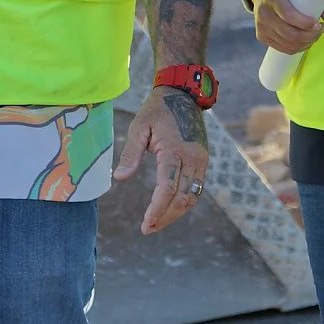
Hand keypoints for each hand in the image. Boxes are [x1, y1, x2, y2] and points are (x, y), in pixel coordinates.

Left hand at [113, 86, 209, 234]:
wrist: (183, 94)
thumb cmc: (156, 111)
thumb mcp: (138, 128)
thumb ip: (131, 154)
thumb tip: (120, 178)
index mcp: (175, 150)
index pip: (167, 188)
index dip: (156, 209)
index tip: (144, 224)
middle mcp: (193, 158)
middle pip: (182, 198)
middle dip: (165, 217)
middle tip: (147, 229)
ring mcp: (201, 160)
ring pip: (192, 196)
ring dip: (176, 213)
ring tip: (157, 223)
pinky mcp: (203, 160)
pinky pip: (197, 188)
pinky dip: (184, 202)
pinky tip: (170, 209)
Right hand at [249, 0, 323, 53]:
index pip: (288, 15)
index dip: (305, 23)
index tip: (319, 23)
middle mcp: (263, 12)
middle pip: (289, 34)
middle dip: (310, 36)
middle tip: (321, 28)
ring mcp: (261, 26)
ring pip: (288, 44)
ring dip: (307, 43)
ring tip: (316, 33)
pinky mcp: (262, 36)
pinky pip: (284, 49)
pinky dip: (299, 47)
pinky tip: (306, 39)